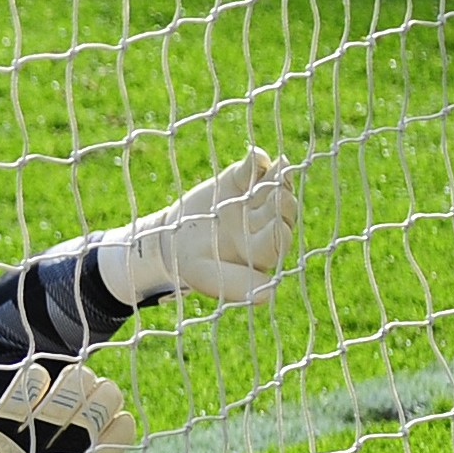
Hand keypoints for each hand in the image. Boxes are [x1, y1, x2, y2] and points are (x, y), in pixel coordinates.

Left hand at [0, 360, 135, 452]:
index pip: (113, 443)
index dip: (120, 425)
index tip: (118, 417)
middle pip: (92, 416)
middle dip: (104, 396)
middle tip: (100, 389)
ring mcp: (28, 442)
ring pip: (63, 402)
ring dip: (75, 383)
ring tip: (77, 376)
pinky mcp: (0, 429)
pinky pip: (20, 400)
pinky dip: (32, 382)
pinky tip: (40, 374)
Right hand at [103, 148, 301, 304]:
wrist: (171, 237)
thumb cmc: (192, 264)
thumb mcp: (207, 277)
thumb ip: (236, 284)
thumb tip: (267, 296)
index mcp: (261, 250)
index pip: (277, 241)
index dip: (277, 234)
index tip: (276, 229)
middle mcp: (264, 224)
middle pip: (282, 212)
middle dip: (282, 204)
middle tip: (280, 195)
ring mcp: (254, 200)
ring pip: (275, 187)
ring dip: (279, 178)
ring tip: (281, 167)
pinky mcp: (241, 179)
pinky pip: (255, 168)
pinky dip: (257, 161)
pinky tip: (256, 156)